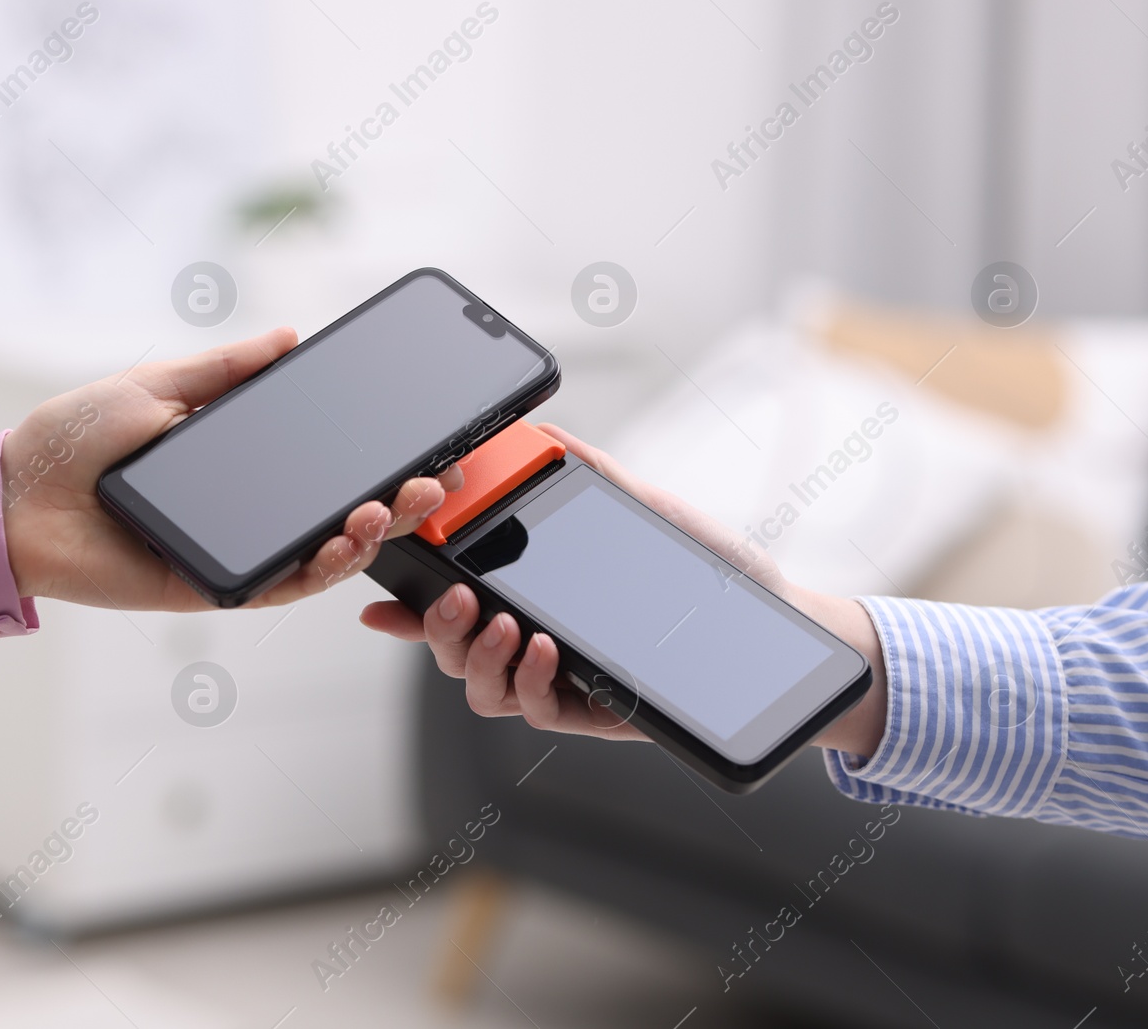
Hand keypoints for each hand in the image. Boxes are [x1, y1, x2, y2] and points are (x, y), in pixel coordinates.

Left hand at [1, 328, 462, 611]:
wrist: (11, 498)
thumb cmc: (71, 439)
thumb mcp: (157, 383)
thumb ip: (226, 369)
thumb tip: (289, 339)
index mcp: (237, 463)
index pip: (323, 462)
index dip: (376, 458)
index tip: (423, 443)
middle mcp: (244, 511)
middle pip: (337, 513)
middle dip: (394, 501)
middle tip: (431, 482)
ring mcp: (232, 551)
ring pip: (320, 555)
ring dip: (366, 534)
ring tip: (388, 504)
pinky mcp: (210, 587)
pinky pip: (278, 586)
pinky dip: (318, 568)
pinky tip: (342, 541)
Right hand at [359, 423, 886, 754]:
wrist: (772, 624)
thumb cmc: (706, 570)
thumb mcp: (642, 511)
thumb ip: (590, 476)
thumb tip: (546, 435)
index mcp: (532, 598)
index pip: (451, 603)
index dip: (406, 606)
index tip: (375, 597)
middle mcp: (533, 645)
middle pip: (451, 648)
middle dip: (434, 627)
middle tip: (452, 596)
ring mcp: (557, 683)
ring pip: (482, 688)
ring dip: (478, 655)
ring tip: (504, 623)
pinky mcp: (589, 712)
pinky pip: (536, 709)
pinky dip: (531, 679)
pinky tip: (547, 648)